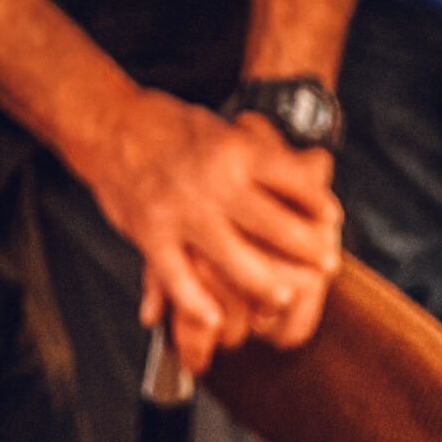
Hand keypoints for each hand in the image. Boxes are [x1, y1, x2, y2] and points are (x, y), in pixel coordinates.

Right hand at [83, 93, 341, 374]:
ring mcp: (183, 211)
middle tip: (327, 265)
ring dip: (266, 284)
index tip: (333, 220)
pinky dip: (197, 304)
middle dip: (307, 250)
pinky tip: (214, 319)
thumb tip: (311, 169)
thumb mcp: (219, 126)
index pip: (294, 181)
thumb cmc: (168, 124)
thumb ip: (256, 153)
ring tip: (284, 296)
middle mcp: (215, 182)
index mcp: (236, 150)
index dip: (318, 204)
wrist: (108, 122)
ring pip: (236, 260)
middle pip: (276, 226)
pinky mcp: (152, 233)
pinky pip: (179, 278)